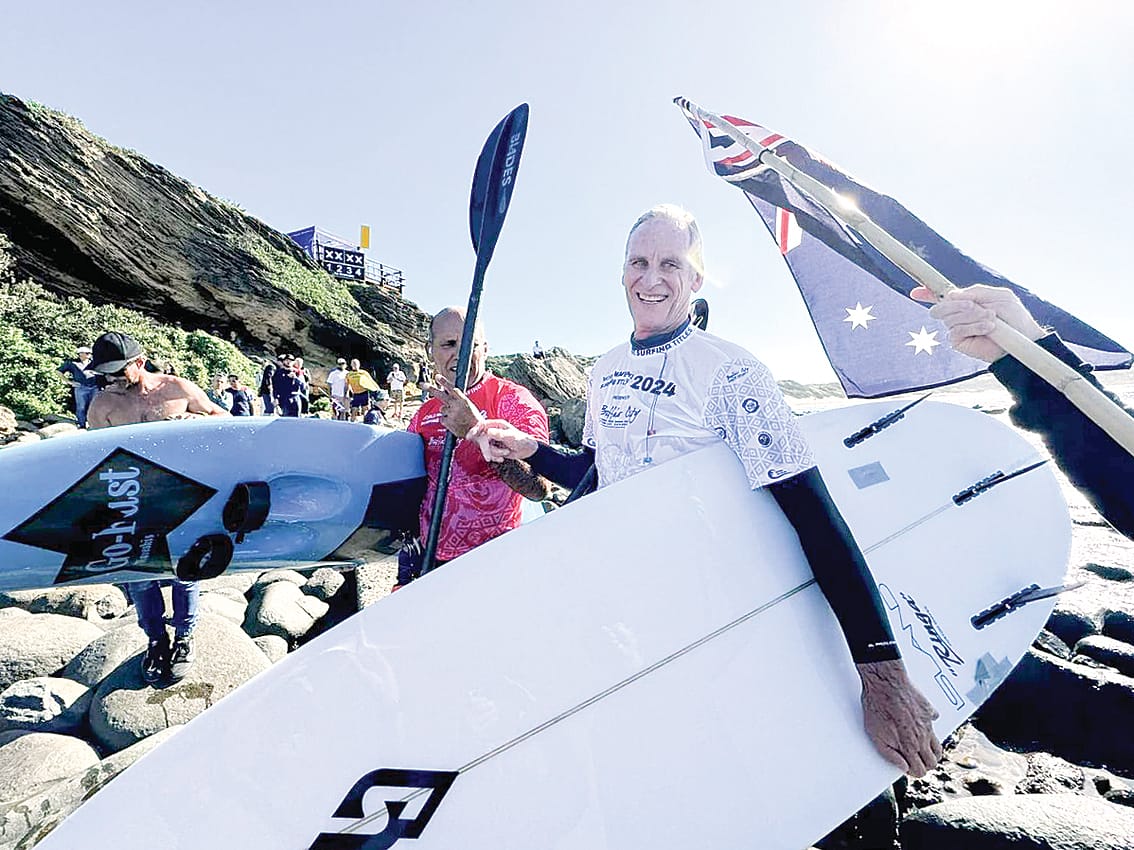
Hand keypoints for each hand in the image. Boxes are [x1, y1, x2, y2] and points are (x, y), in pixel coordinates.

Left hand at [433, 375, 482, 437]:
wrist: (476, 431)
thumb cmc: (473, 418)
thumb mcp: (469, 405)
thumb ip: (458, 399)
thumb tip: (449, 394)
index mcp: (463, 400)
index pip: (452, 388)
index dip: (444, 382)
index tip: (437, 376)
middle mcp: (456, 405)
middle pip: (441, 395)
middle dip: (431, 389)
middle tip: (422, 384)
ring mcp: (450, 413)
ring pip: (442, 409)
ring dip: (447, 412)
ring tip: (456, 418)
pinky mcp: (446, 421)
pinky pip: (442, 419)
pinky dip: (447, 421)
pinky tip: (454, 423)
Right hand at [466, 419, 539, 462]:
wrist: (527, 451)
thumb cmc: (521, 440)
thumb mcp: (511, 437)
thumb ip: (499, 434)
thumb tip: (488, 432)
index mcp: (497, 425)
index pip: (483, 425)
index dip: (475, 430)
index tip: (470, 435)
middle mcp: (494, 431)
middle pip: (482, 439)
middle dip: (487, 449)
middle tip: (488, 458)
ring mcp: (494, 440)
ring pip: (486, 448)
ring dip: (495, 453)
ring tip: (506, 452)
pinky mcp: (494, 448)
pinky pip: (489, 453)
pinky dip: (495, 457)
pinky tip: (503, 458)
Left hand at [856, 659, 941, 776]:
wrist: (885, 683)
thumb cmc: (877, 706)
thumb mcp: (875, 736)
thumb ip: (890, 754)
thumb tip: (902, 766)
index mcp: (910, 746)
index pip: (921, 770)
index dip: (914, 772)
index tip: (908, 767)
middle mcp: (923, 737)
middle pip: (933, 761)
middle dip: (925, 764)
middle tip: (915, 759)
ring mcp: (928, 724)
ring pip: (938, 746)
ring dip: (931, 750)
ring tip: (921, 747)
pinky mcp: (929, 710)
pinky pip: (935, 723)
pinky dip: (930, 726)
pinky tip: (921, 724)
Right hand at [910, 284, 1044, 362]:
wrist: (1022, 338)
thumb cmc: (1014, 317)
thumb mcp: (999, 296)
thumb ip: (976, 292)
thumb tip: (951, 295)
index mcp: (967, 301)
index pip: (943, 296)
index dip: (927, 293)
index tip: (916, 292)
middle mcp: (959, 315)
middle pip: (941, 306)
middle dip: (957, 305)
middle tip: (975, 306)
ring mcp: (958, 328)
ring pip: (949, 317)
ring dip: (971, 315)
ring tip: (990, 318)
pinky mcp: (959, 342)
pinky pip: (956, 330)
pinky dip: (973, 326)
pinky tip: (988, 327)